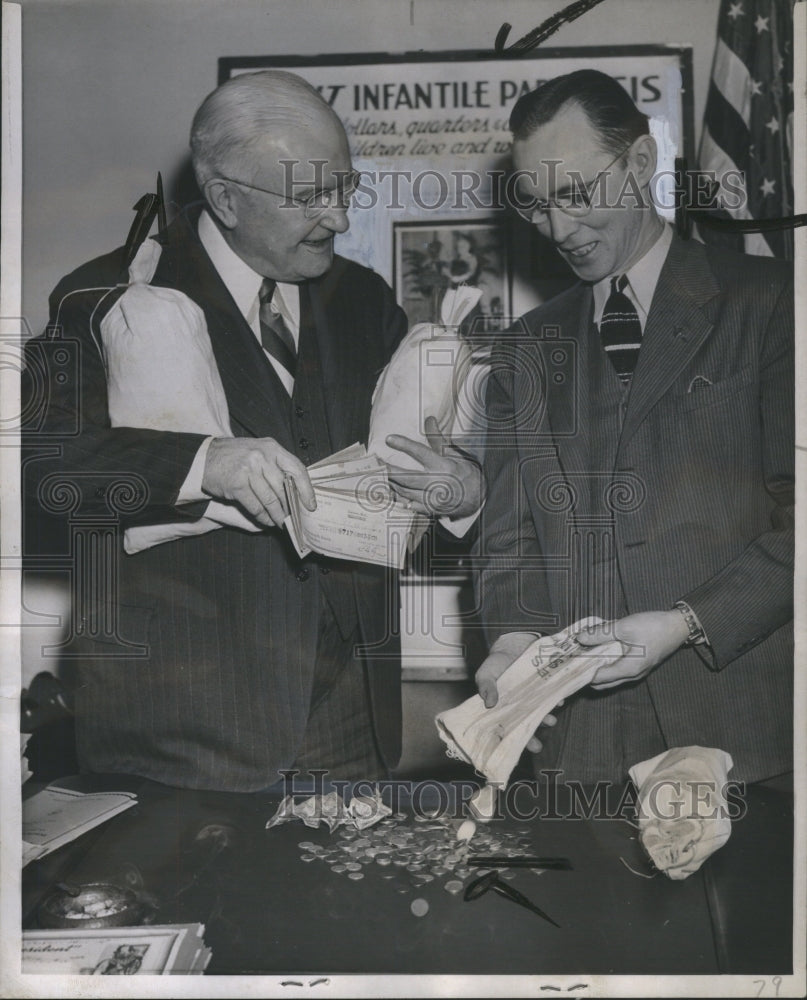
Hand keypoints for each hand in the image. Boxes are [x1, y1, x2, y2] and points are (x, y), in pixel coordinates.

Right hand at [201, 437, 315, 528]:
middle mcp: (262, 457)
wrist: (204, 458)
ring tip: (281, 522)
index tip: (310, 504)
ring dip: (277, 515)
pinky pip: (256, 506)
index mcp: (271, 448)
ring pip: (270, 500)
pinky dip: (263, 517)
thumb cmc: (235, 457)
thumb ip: (276, 466)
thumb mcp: (258, 452)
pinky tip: (266, 521)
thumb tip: (295, 491)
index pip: (296, 469)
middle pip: (284, 488)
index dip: (306, 489)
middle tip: (294, 518)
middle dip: (290, 507)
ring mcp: (249, 470)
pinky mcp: (237, 484)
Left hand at [385, 416, 483, 517]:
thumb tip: (429, 419)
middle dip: (389, 471)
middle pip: (407, 477)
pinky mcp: (429, 510)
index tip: (389, 439)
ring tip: (379, 476)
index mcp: (443, 466)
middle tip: (376, 464)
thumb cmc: (463, 472)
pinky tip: (389, 491)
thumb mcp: (453, 454)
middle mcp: (437, 483)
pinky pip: (409, 504)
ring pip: (405, 491)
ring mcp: (433, 499)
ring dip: (391, 484)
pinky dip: (398, 498)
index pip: (421, 453)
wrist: (476, 498)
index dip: (404, 445)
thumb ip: (437, 438)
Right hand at [474, 632, 561, 752]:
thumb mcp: (486, 674)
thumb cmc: (496, 664)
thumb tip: (489, 703)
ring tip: (549, 720)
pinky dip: (556, 700)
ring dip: (545, 720)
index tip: (513, 748)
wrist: (513, 647)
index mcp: (502, 710)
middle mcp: (519, 709)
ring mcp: (533, 700)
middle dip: (531, 739)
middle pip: (524, 727)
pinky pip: (552, 698)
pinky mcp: (545, 690)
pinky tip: (558, 701)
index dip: (509, 740)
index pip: (505, 729)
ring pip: (539, 715)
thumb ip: (486, 686)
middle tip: (536, 746)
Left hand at [579, 610, 689, 690]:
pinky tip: (599, 650)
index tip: (568, 664)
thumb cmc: (653, 627)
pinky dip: (607, 663)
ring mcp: (636, 672)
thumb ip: (600, 634)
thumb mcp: (624, 627)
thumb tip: (580, 638)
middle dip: (587, 672)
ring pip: (610, 676)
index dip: (582, 673)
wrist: (678, 626)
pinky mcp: (639, 665)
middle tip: (573, 659)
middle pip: (602, 682)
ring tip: (583, 654)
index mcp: (628, 670)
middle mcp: (632, 676)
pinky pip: (618, 669)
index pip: (598, 679)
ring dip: (597, 667)